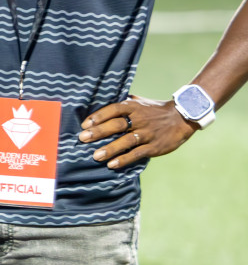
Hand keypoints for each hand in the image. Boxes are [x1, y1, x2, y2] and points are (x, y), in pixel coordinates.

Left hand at [79, 95, 195, 169]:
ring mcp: (148, 133)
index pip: (114, 109)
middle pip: (117, 125)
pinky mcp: (155, 147)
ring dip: (110, 149)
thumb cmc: (154, 110)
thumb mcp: (139, 102)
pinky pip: (137, 153)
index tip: (84, 124)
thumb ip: (122, 102)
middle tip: (82, 138)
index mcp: (134, 106)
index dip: (99, 116)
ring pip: (126, 141)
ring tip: (95, 156)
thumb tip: (100, 100)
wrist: (182, 117)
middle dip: (99, 132)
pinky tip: (112, 164)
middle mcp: (140, 119)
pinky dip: (124, 159)